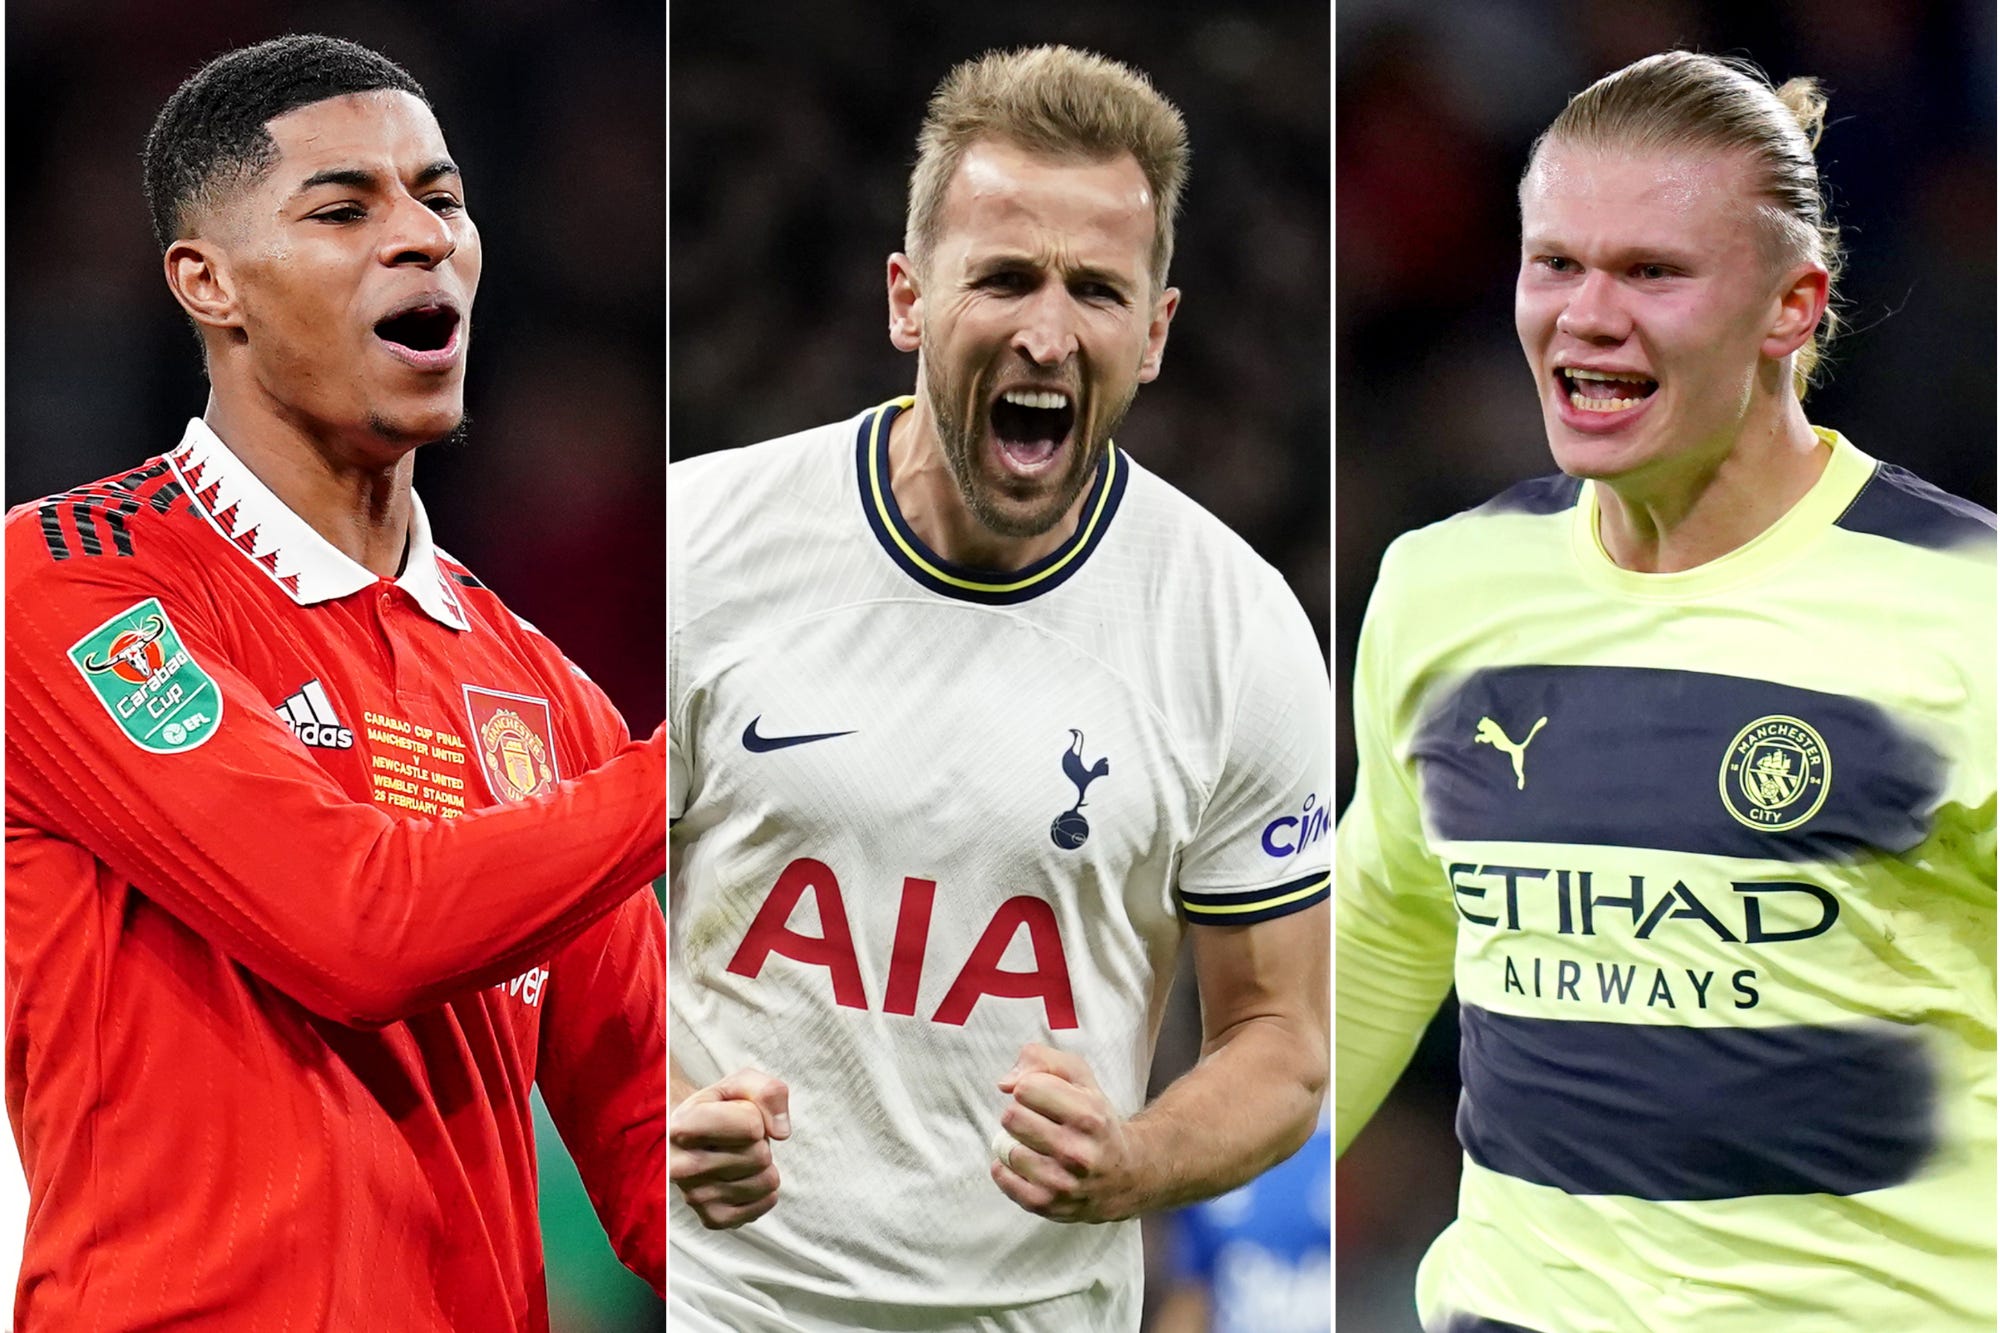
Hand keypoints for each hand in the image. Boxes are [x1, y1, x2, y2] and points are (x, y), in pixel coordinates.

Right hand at [670, 1067, 789, 1228]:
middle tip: (737, 1138)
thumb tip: (781, 1132)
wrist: (689, 1136)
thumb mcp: (741, 1083)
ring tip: (738, 1156)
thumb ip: (768, 1092)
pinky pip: (764, 1205)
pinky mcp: (711, 1218)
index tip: (736, 1114)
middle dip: (760, 1141)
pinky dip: (765, 1190)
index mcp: (682, 1127)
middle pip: (760, 1155)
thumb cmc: (718, 1106)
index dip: (755, 1115)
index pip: (752, 1125)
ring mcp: (695, 1196)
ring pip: (767, 1181)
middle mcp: (680, 1166)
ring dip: (763, 1166)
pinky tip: (743, 1178)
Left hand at [989, 1042, 1136, 1222]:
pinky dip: (1007, 1167)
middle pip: (1012, 1117)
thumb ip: (1042, 1061)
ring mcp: (1060, 1183)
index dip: (1030, 1088)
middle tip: (1039, 1121)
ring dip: (1016, 1142)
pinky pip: (1002, 1176)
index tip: (1042, 1097)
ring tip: (1038, 1145)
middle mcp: (1077, 1152)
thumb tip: (1005, 1083)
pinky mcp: (1045, 1204)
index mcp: (1089, 1116)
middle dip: (1021, 1114)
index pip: (1027, 1088)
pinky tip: (1028, 1163)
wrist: (1126, 1177)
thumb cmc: (1097, 1121)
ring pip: (1006, 1148)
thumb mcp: (1082, 1079)